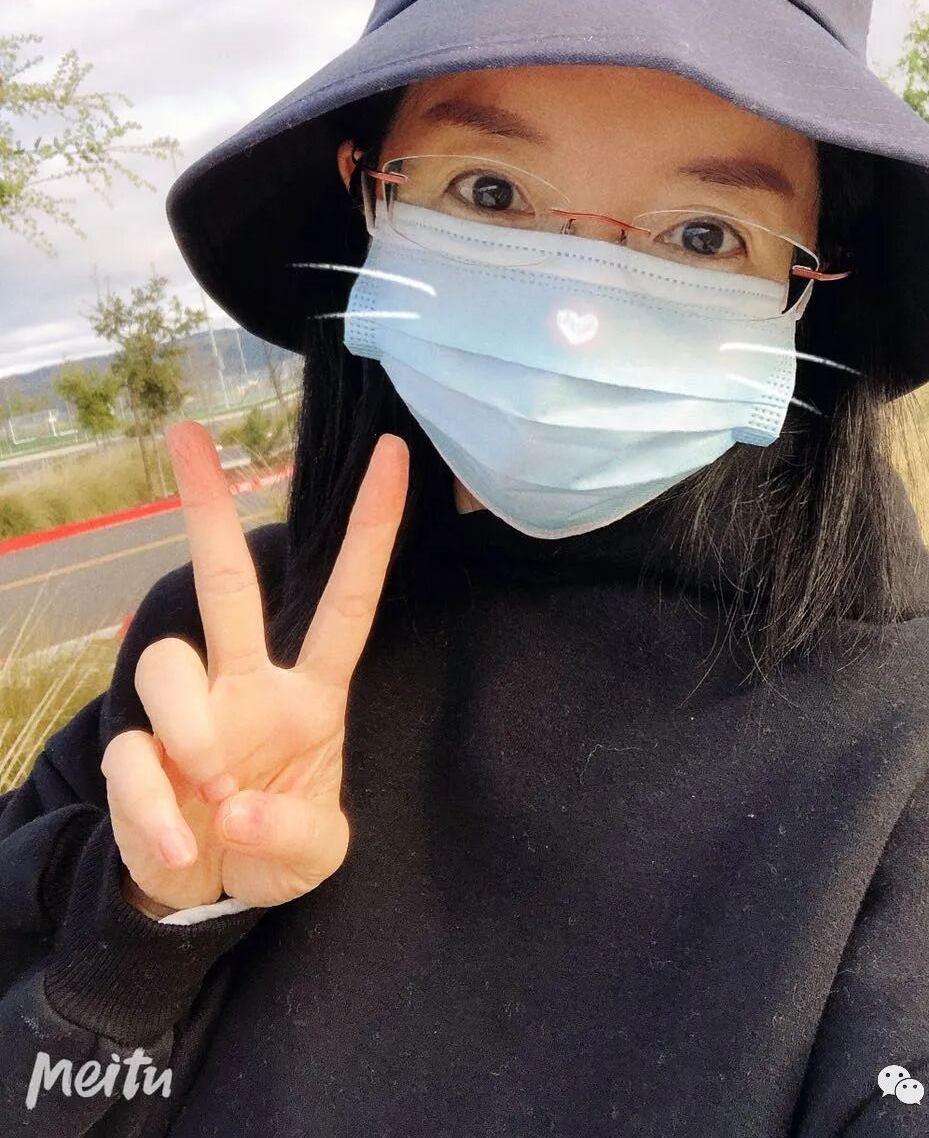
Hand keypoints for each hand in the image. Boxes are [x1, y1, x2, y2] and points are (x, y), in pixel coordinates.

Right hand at [101, 420, 408, 911]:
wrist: (208, 893)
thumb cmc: (276, 847)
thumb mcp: (315, 856)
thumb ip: (293, 832)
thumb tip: (234, 805)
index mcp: (310, 693)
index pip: (347, 601)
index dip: (372, 531)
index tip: (395, 455)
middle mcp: (246, 683)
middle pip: (227, 585)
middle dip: (207, 508)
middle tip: (188, 434)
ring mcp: (189, 713)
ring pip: (169, 661)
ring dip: (191, 731)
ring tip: (214, 791)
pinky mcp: (137, 753)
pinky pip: (133, 755)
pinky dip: (156, 809)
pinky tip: (180, 847)